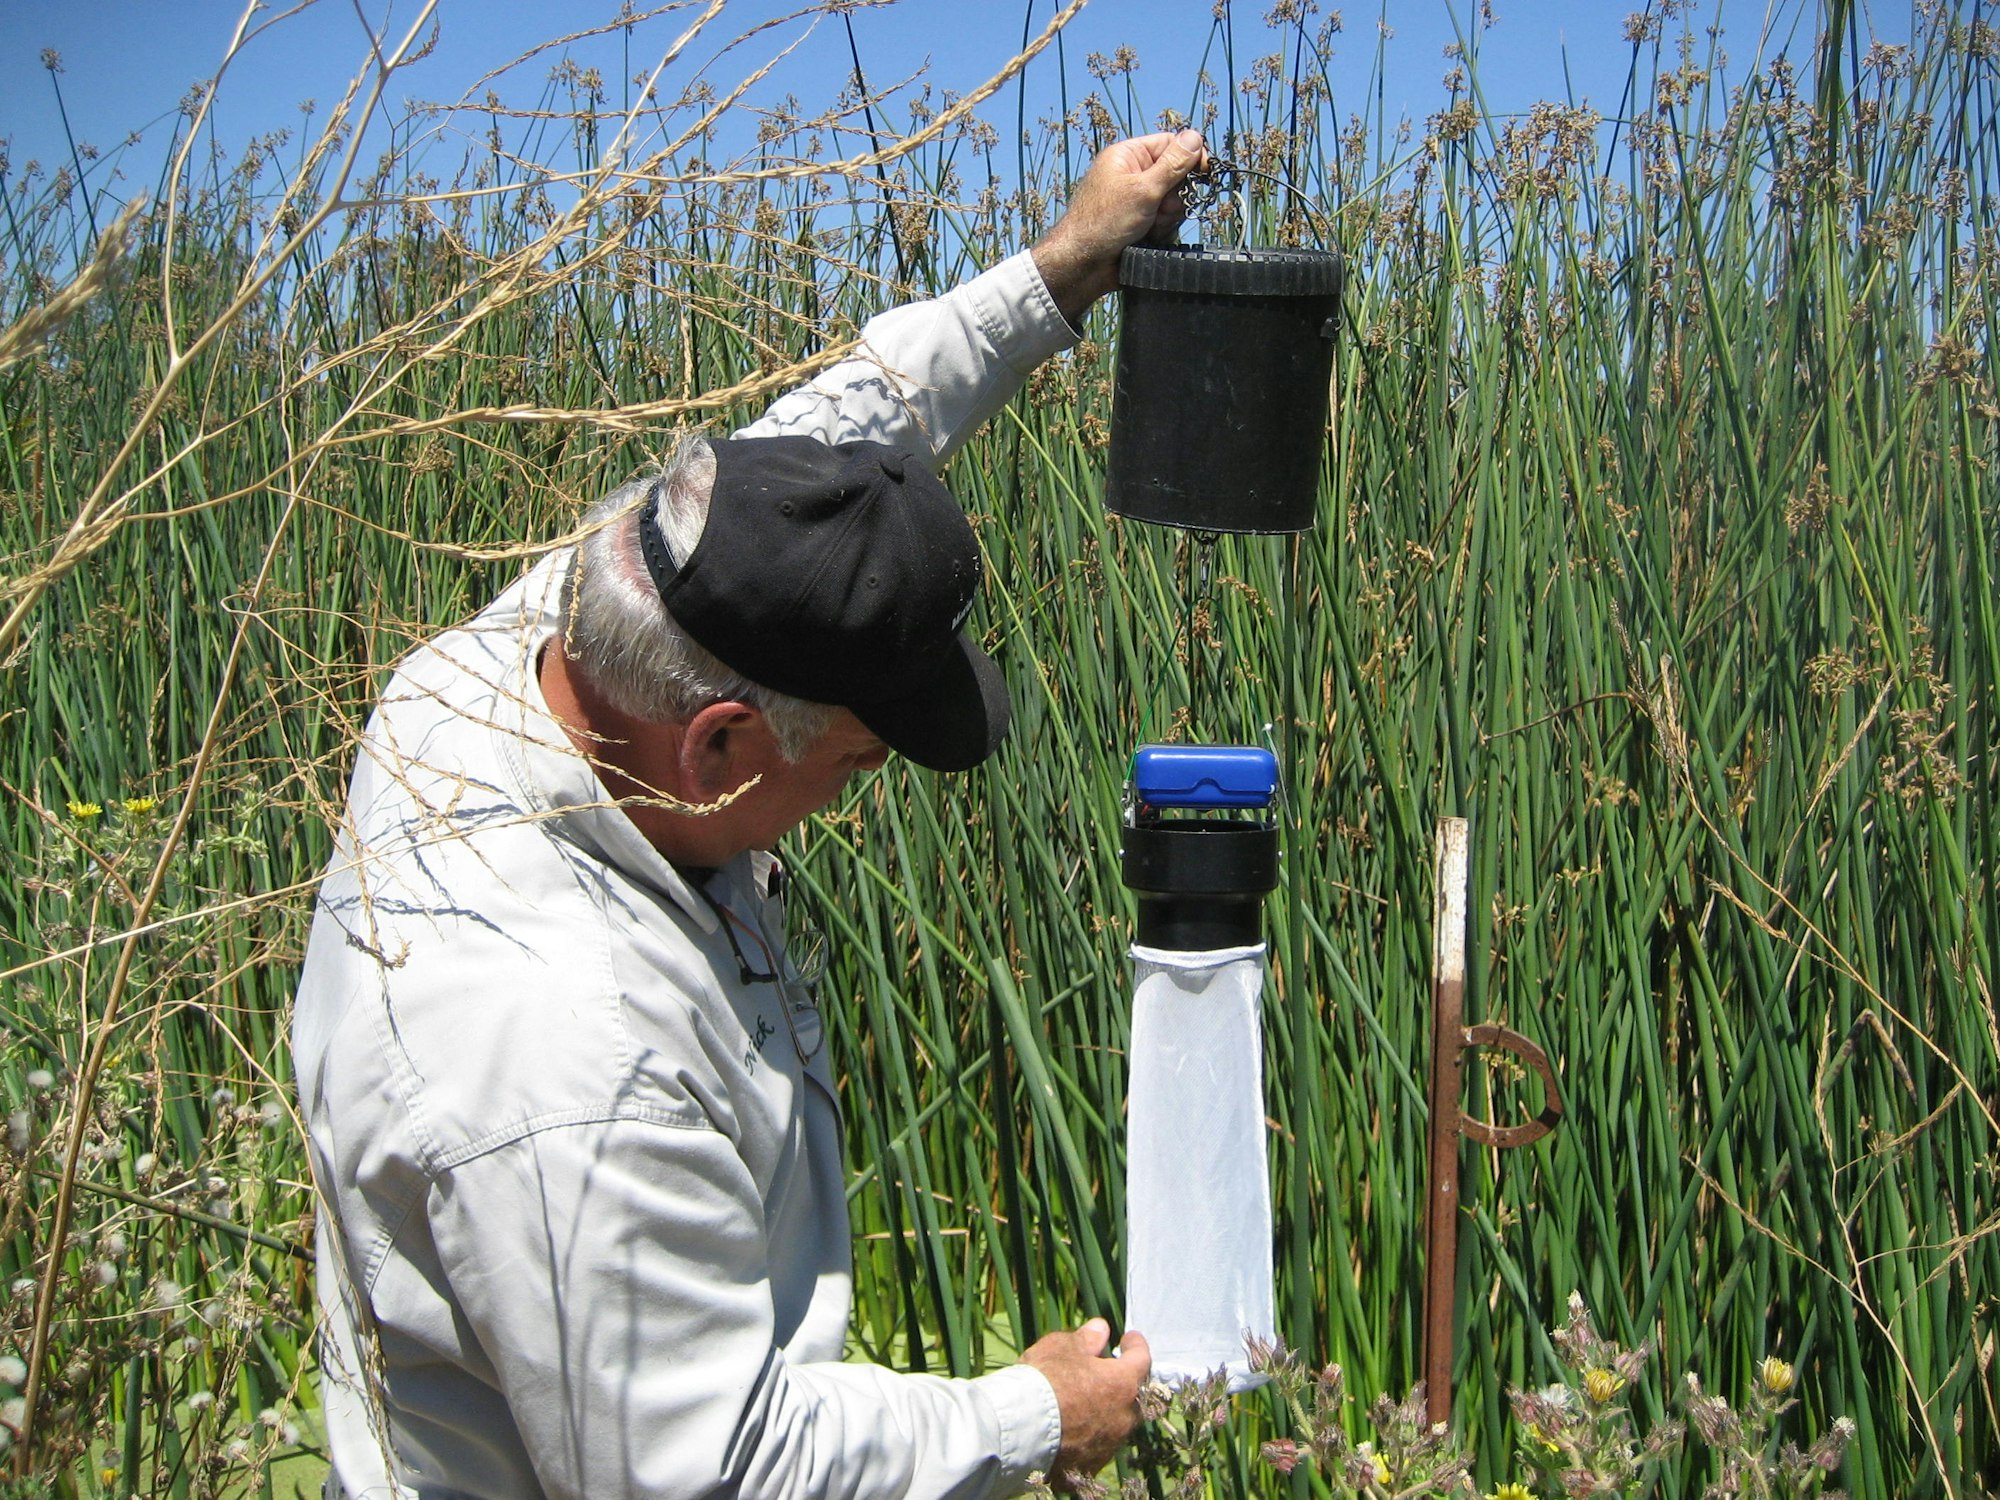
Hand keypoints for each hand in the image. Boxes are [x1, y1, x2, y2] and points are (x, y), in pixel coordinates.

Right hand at [1020, 1318, 1151, 1487]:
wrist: (1019, 1431)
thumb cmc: (1044, 1380)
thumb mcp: (1061, 1347)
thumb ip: (1086, 1338)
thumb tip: (1101, 1329)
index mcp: (1123, 1384)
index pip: (1141, 1359)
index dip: (1136, 1345)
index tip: (1129, 1338)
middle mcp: (1124, 1418)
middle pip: (1133, 1396)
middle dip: (1124, 1382)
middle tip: (1107, 1371)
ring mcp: (1109, 1446)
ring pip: (1116, 1423)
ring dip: (1107, 1410)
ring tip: (1084, 1402)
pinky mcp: (1091, 1467)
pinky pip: (1096, 1446)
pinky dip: (1089, 1435)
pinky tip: (1071, 1430)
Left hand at [1031, 130, 1209, 321]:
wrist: (1084, 266)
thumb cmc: (1104, 223)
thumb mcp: (1144, 189)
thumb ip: (1173, 165)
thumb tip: (1195, 137)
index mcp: (1128, 156)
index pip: (1170, 144)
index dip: (1190, 156)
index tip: (1205, 171)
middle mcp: (1134, 174)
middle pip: (1176, 175)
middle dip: (1175, 195)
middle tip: (1161, 209)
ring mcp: (1138, 200)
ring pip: (1174, 201)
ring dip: (1168, 217)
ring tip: (1149, 227)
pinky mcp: (1142, 222)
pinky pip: (1166, 221)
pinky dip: (1162, 230)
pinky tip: (1148, 239)